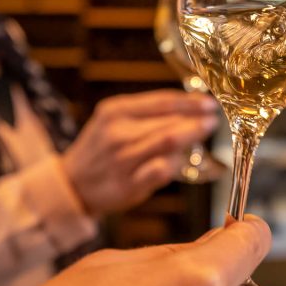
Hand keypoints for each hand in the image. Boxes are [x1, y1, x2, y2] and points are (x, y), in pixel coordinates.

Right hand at [62, 89, 218, 214]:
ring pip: (167, 144)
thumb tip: (190, 109)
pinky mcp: (128, 184)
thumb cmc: (101, 148)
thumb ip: (147, 113)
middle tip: (212, 121)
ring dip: (190, 139)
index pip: (161, 101)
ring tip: (202, 134)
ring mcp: (122, 160)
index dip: (190, 102)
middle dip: (195, 121)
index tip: (209, 104)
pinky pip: (162, 170)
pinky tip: (181, 161)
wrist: (72, 183)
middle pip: (168, 123)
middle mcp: (117, 133)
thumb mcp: (114, 119)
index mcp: (115, 111)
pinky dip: (176, 163)